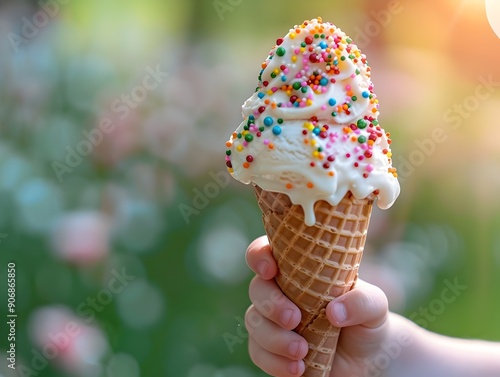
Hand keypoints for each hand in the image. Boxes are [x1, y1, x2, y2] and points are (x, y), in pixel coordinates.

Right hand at [245, 236, 389, 376]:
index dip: (259, 256)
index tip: (271, 270)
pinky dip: (274, 362)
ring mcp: (272, 321)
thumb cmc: (367, 320)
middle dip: (271, 304)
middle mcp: (280, 291)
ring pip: (254, 322)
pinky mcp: (271, 349)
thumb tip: (333, 311)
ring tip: (302, 351)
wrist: (368, 359)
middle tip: (294, 319)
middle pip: (257, 288)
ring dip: (274, 338)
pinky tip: (297, 369)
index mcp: (297, 269)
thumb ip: (361, 301)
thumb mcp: (375, 305)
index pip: (265, 251)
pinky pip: (258, 353)